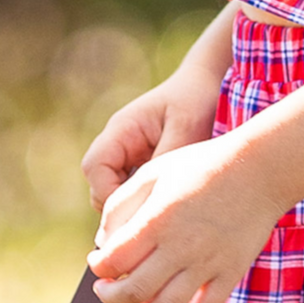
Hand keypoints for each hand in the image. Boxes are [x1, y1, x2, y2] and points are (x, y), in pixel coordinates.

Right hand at [80, 60, 223, 211]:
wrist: (208, 83)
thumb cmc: (196, 100)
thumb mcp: (186, 129)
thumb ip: (163, 162)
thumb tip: (146, 202)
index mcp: (122, 129)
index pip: (95, 167)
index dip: (110, 193)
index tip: (140, 210)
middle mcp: (118, 144)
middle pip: (99, 186)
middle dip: (122, 207)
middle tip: (156, 219)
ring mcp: (128, 156)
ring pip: (115, 193)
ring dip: (135, 206)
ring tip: (167, 212)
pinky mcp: (142, 166)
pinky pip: (134, 192)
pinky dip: (146, 202)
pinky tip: (171, 204)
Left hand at [86, 134, 282, 302]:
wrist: (259, 168)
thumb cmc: (202, 166)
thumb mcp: (153, 172)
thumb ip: (120, 205)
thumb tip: (103, 243)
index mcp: (158, 219)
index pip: (113, 260)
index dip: (98, 266)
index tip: (98, 261)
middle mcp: (181, 245)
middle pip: (133, 290)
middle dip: (110, 296)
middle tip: (105, 290)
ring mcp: (208, 262)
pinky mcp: (230, 272)